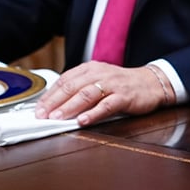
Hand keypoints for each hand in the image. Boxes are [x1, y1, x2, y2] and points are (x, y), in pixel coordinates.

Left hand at [34, 62, 169, 125]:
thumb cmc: (122, 85)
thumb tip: (55, 105)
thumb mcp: (98, 80)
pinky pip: (106, 105)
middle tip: (42, 115)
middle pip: (72, 87)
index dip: (49, 95)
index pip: (64, 80)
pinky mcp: (124, 96)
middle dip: (54, 102)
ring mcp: (112, 85)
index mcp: (90, 69)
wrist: (151, 83)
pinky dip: (93, 113)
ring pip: (87, 94)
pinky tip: (83, 120)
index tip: (38, 109)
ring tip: (57, 118)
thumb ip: (79, 88)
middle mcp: (100, 74)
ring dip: (69, 107)